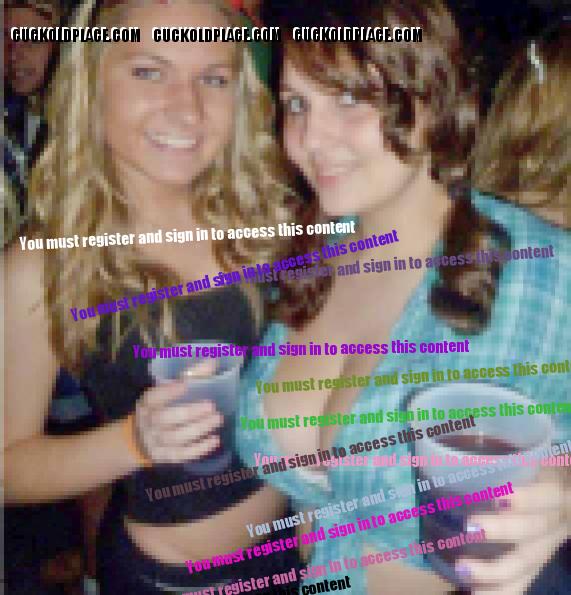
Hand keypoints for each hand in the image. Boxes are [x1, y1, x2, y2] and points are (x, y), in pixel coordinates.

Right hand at [134, 380, 222, 464]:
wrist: (139, 439)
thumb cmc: (160, 408)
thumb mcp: (167, 391)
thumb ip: (189, 376)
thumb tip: (213, 361)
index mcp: (147, 403)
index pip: (153, 397)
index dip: (168, 391)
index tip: (184, 383)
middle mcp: (148, 423)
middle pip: (165, 419)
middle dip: (189, 412)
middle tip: (211, 406)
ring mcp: (155, 443)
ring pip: (175, 438)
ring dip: (198, 429)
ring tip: (217, 419)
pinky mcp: (165, 458)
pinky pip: (181, 455)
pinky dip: (199, 449)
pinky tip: (215, 439)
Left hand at [456, 469, 569, 593]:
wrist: (566, 498)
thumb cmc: (534, 472)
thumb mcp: (530, 461)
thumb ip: (502, 459)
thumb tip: (447, 451)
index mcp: (555, 490)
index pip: (547, 496)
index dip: (525, 499)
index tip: (497, 498)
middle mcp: (554, 522)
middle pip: (533, 530)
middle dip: (502, 531)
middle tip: (469, 528)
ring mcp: (546, 547)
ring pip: (526, 564)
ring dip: (494, 571)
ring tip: (463, 571)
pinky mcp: (535, 565)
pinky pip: (520, 583)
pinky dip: (498, 592)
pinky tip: (474, 594)